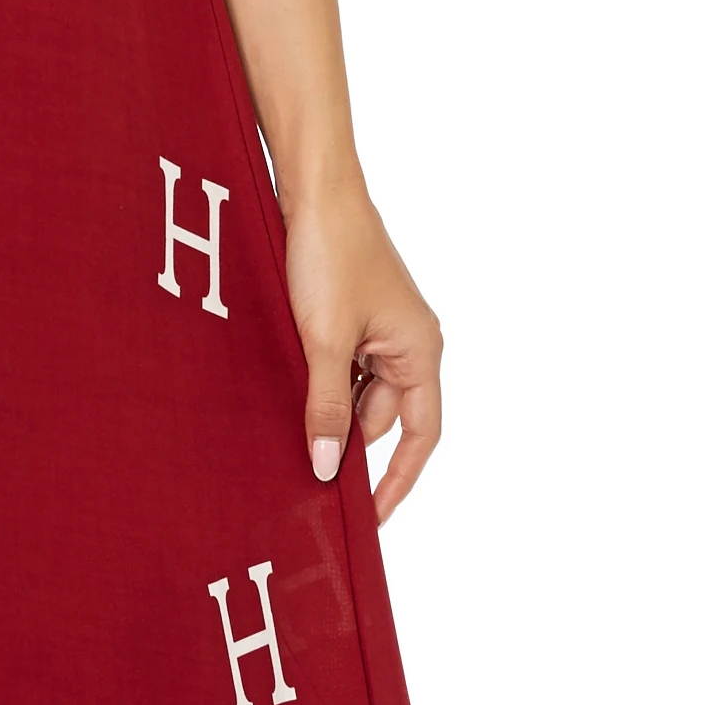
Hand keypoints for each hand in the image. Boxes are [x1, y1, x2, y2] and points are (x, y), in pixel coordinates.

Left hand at [285, 169, 442, 522]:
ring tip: (287, 428)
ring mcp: (380, 329)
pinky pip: (341, 366)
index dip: (399, 480)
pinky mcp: (352, 316)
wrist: (313, 188)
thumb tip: (326, 467)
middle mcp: (409, 342)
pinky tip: (285, 391)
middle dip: (346, 441)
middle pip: (381, 417)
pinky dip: (317, 383)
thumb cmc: (330, 253)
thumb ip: (326, 408)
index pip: (420, 435)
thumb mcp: (324, 341)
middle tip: (304, 474)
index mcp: (420, 350)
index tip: (373, 517)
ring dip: (326, 409)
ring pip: (356, 392)